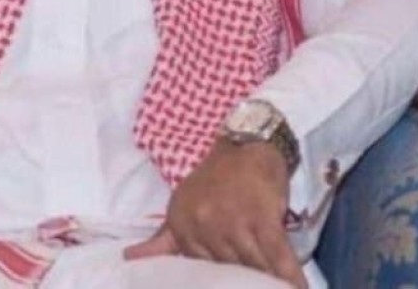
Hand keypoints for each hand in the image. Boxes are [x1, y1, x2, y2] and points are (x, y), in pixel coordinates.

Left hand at [124, 137, 306, 288]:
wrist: (246, 142)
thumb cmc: (216, 178)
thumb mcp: (184, 204)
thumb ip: (163, 240)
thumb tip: (127, 260)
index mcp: (181, 223)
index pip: (201, 270)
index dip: (219, 279)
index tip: (230, 284)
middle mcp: (204, 223)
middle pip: (228, 272)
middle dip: (244, 280)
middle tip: (255, 284)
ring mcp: (234, 221)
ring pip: (253, 268)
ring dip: (268, 282)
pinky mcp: (263, 219)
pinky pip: (278, 258)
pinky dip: (291, 277)